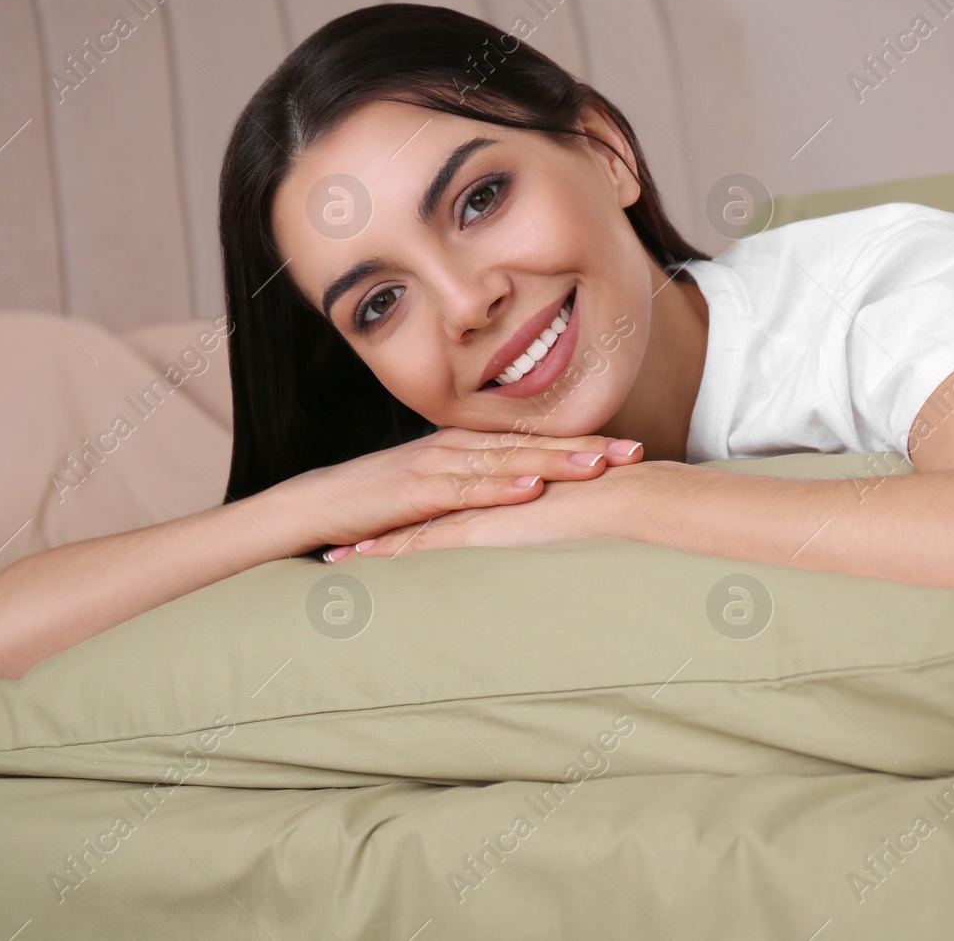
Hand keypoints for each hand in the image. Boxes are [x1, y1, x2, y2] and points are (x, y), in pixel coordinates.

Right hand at [288, 426, 644, 556]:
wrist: (317, 504)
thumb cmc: (378, 504)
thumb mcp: (437, 497)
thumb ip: (477, 497)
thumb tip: (523, 511)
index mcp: (467, 447)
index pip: (534, 442)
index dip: (583, 443)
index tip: (630, 449)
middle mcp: (457, 447)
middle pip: (531, 445)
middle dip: (585, 447)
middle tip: (636, 452)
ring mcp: (436, 465)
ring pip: (506, 461)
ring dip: (554, 462)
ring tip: (600, 465)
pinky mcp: (415, 491)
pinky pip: (465, 488)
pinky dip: (500, 487)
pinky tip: (532, 488)